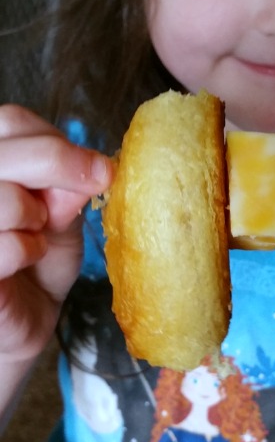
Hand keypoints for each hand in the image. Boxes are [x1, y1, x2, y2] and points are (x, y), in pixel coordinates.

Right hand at [0, 104, 113, 362]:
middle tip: (86, 191)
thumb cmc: (39, 262)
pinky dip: (26, 251)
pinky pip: (2, 246)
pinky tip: (25, 260)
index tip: (99, 170)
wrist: (23, 321)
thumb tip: (94, 167)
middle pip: (7, 153)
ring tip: (36, 234)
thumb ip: (67, 189)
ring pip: (3, 199)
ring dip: (35, 217)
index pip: (13, 121)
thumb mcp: (61, 217)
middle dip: (57, 170)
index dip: (58, 142)